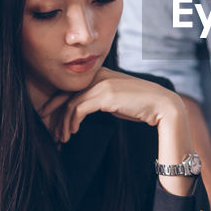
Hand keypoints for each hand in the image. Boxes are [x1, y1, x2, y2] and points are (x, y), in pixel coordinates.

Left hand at [39, 68, 183, 143]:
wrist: (161, 105)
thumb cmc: (140, 105)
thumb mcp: (115, 99)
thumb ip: (99, 99)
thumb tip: (83, 109)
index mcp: (100, 73)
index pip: (70, 86)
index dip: (56, 102)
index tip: (49, 117)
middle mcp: (98, 75)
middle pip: (65, 93)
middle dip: (53, 112)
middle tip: (48, 130)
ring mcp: (101, 84)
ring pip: (70, 104)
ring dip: (63, 124)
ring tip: (62, 138)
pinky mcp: (105, 95)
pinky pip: (79, 110)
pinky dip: (73, 122)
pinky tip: (74, 132)